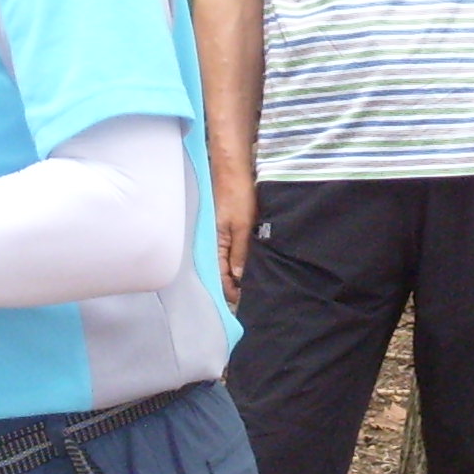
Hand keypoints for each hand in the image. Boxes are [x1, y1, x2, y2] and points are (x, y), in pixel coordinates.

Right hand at [213, 160, 256, 304]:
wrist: (234, 168)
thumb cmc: (236, 195)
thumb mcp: (242, 226)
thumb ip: (240, 252)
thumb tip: (238, 278)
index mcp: (215, 244)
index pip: (220, 276)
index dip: (231, 292)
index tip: (245, 304)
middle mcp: (216, 243)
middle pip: (224, 272)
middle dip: (236, 286)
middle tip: (255, 298)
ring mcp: (223, 235)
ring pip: (230, 262)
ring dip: (241, 274)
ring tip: (258, 285)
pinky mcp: (231, 228)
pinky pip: (235, 250)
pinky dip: (243, 260)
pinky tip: (254, 264)